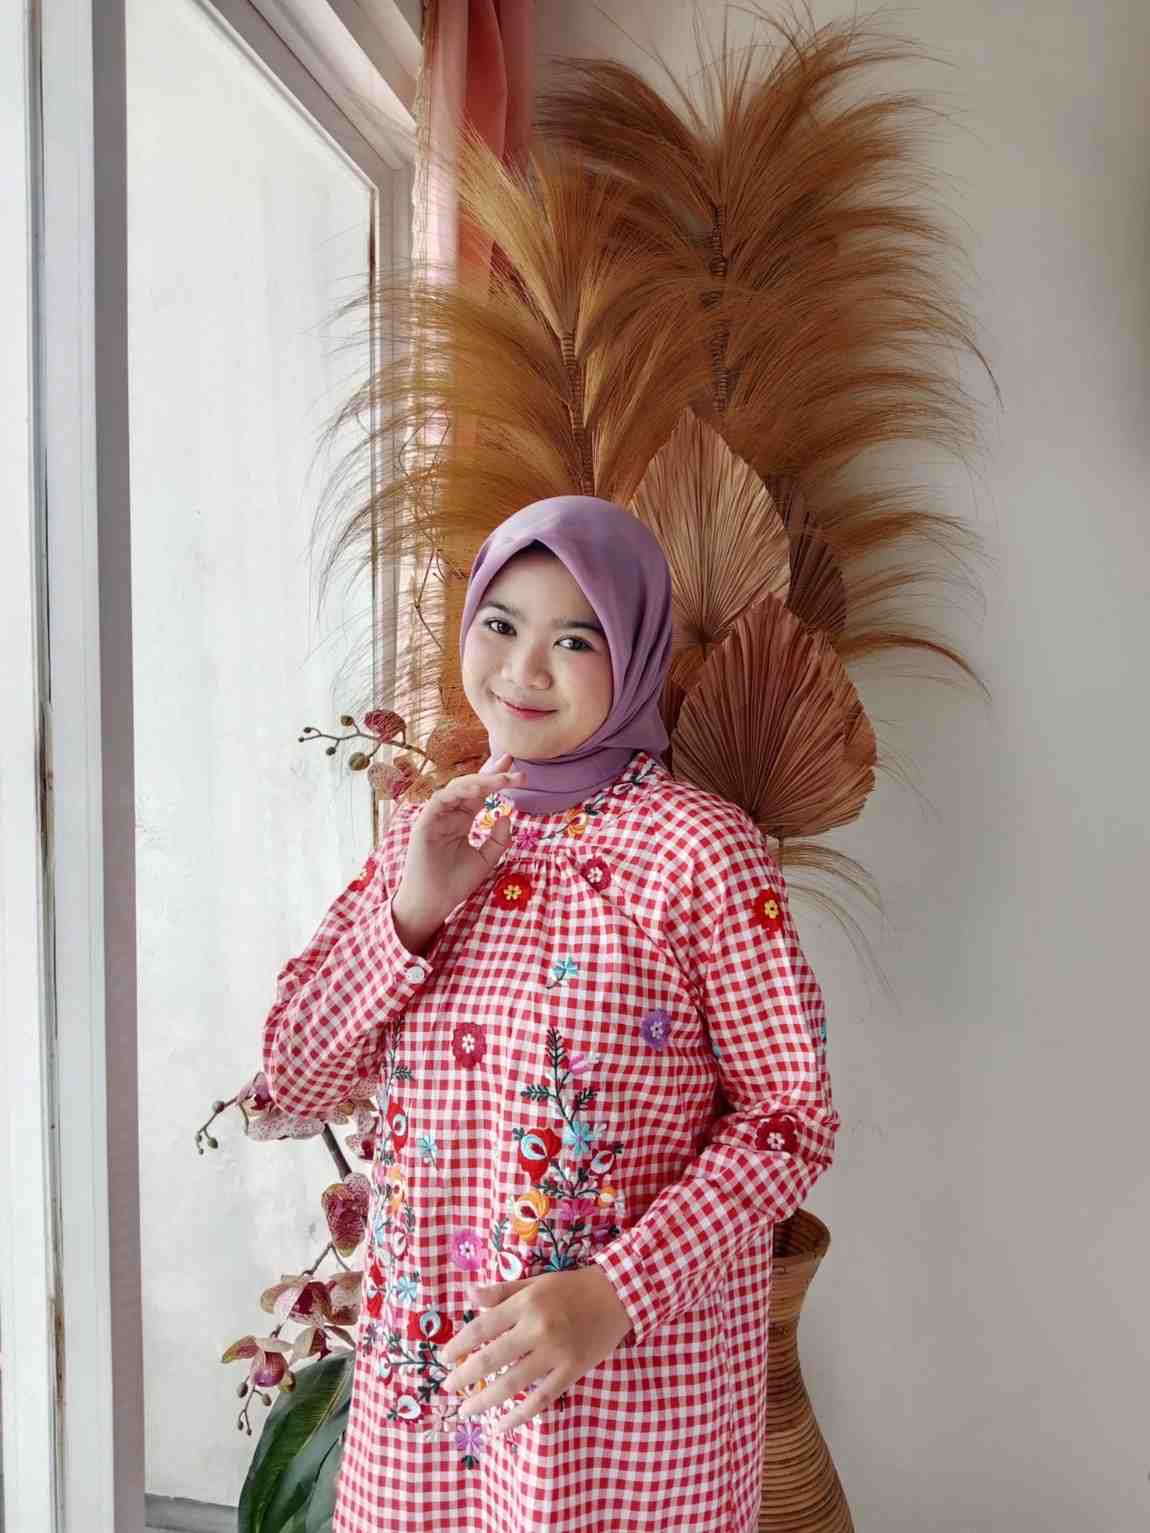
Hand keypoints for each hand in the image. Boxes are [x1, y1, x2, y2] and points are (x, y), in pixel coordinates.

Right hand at [394, 753, 523, 924]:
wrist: (434, 903)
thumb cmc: (455, 882)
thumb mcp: (486, 859)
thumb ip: (499, 838)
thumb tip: (507, 814)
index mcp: (461, 819)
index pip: (480, 793)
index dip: (497, 779)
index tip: (518, 770)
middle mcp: (448, 813)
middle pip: (470, 784)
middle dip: (491, 772)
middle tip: (512, 761)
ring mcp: (436, 816)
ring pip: (457, 788)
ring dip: (481, 780)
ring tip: (503, 777)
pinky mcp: (424, 822)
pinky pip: (441, 800)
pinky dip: (459, 791)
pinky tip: (479, 788)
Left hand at [438, 1267, 632, 1436]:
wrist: (618, 1295)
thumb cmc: (572, 1287)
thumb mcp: (535, 1282)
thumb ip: (502, 1292)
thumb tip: (469, 1296)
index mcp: (526, 1303)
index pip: (482, 1327)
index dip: (458, 1345)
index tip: (442, 1359)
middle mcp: (537, 1329)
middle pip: (491, 1359)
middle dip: (464, 1376)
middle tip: (446, 1388)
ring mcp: (555, 1353)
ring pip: (512, 1384)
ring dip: (484, 1400)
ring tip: (465, 1410)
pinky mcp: (571, 1372)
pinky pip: (541, 1400)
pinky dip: (519, 1416)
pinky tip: (501, 1427)